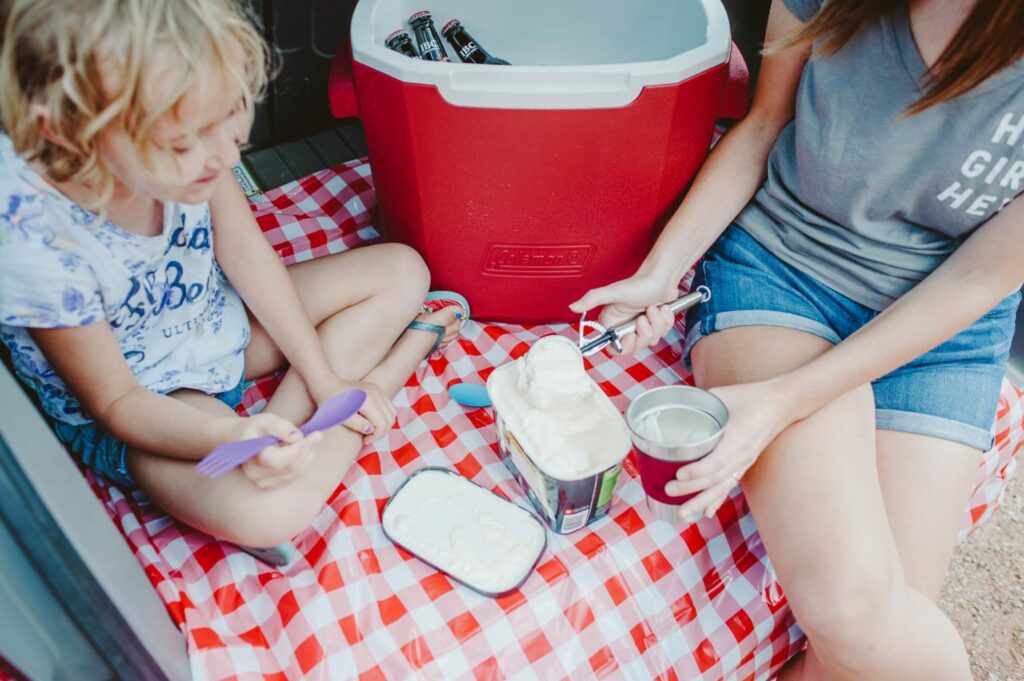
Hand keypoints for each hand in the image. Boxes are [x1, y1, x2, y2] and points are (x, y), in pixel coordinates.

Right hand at [222, 413, 322, 488]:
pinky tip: (305, 449)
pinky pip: (295, 475)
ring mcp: (265, 483)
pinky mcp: (274, 484)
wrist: (243, 440)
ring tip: (312, 439)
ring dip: (308, 455)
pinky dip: (304, 462)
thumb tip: (296, 437)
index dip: (298, 449)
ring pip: (296, 472)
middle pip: (291, 467)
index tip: (308, 434)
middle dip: (307, 450)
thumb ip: (280, 427)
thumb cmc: (255, 428)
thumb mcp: (266, 420)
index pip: (280, 461)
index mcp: (253, 459)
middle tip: (317, 434)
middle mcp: (257, 475)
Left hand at [309, 374, 395, 444]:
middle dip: (381, 432)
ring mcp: (377, 390)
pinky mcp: (376, 389)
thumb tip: (370, 430)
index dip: (376, 436)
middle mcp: (376, 394)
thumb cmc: (330, 402)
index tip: (364, 440)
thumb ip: (357, 424)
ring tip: (370, 429)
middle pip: (390, 419)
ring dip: (384, 424)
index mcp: (368, 401)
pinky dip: (383, 415)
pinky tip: (370, 419)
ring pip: (392, 412)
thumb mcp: (340, 417)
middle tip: (367, 437)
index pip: (383, 424)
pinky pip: (388, 406)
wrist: (326, 383)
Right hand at [569, 272, 679, 353]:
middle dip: (644, 332)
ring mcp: (642, 327)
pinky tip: (661, 308)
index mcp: (613, 322)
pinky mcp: (655, 325)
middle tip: (643, 318)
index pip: (615, 347)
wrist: (661, 277)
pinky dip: (665, 320)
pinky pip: (663, 333)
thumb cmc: (640, 283)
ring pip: (651, 340)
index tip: (631, 335)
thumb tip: (573, 307)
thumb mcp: (614, 292)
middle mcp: (626, 326)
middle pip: (636, 346)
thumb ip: (591, 299)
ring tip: (652, 308)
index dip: (625, 345)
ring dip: (656, 323)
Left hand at [667, 379, 800, 521]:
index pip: (717, 461)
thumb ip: (698, 402)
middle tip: (668, 490)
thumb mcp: (722, 395)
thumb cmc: (751, 397)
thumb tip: (672, 406)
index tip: (678, 473)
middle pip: (716, 479)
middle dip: (691, 489)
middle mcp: (743, 455)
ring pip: (722, 487)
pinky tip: (706, 513)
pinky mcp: (745, 464)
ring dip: (701, 502)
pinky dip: (717, 500)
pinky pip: (729, 485)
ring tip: (682, 514)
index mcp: (739, 438)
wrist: (781, 404)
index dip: (697, 470)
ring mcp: (745, 462)